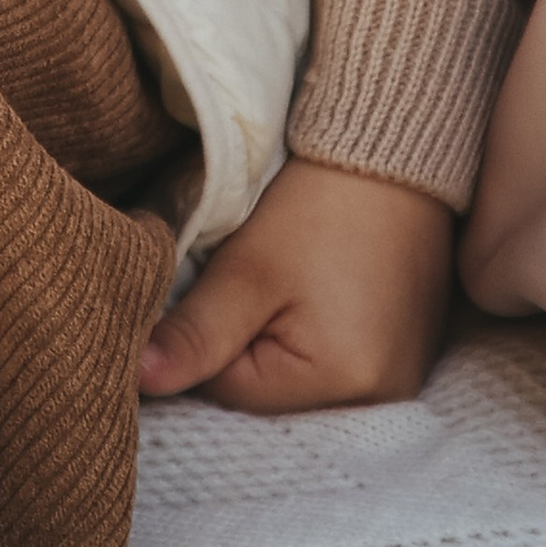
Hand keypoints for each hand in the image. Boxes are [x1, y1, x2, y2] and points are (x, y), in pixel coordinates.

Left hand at [137, 157, 453, 413]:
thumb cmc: (319, 204)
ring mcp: (400, 379)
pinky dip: (318, 337)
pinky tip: (319, 291)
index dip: (207, 340)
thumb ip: (193, 335)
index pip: (232, 393)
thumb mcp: (247, 269)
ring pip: (302, 382)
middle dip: (246, 347)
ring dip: (283, 343)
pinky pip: (340, 368)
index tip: (219, 286)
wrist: (389, 148)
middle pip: (272, 396)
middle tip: (255, 284)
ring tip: (294, 282)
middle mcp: (383, 398)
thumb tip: (139, 382)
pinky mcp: (406, 354)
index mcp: (343, 384)